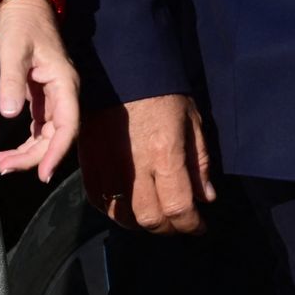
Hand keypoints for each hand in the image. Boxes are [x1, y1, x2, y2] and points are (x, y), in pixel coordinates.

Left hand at [0, 0, 79, 183]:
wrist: (23, 5)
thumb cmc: (21, 24)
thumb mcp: (13, 49)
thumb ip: (12, 81)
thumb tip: (10, 115)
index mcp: (64, 82)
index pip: (68, 125)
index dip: (57, 152)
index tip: (43, 174)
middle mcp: (64, 93)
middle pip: (55, 135)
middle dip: (31, 156)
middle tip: (1, 167)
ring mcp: (54, 96)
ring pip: (46, 134)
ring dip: (26, 153)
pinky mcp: (43, 96)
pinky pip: (38, 127)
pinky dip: (25, 142)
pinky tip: (7, 153)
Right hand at [79, 94, 215, 235]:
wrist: (121, 67)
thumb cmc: (162, 91)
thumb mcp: (191, 120)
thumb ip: (199, 162)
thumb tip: (206, 198)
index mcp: (165, 153)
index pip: (178, 208)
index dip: (192, 224)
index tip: (199, 226)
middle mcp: (134, 166)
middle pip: (150, 219)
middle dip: (169, 228)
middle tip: (178, 222)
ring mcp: (107, 165)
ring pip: (122, 215)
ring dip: (141, 223)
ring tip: (154, 215)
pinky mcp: (88, 161)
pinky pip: (98, 200)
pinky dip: (113, 210)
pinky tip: (127, 205)